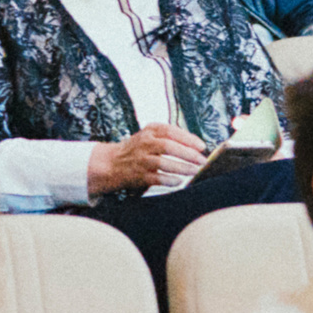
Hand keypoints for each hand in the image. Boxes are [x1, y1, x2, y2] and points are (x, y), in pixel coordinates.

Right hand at [87, 123, 206, 195]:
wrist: (111, 163)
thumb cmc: (136, 150)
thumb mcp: (149, 136)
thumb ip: (169, 137)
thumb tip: (196, 146)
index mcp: (149, 132)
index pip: (170, 131)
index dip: (188, 138)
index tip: (201, 146)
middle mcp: (144, 143)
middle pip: (168, 146)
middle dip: (188, 154)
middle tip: (202, 160)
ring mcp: (140, 159)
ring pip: (163, 163)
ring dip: (182, 167)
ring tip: (194, 170)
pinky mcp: (138, 175)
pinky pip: (156, 178)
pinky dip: (169, 180)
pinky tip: (178, 181)